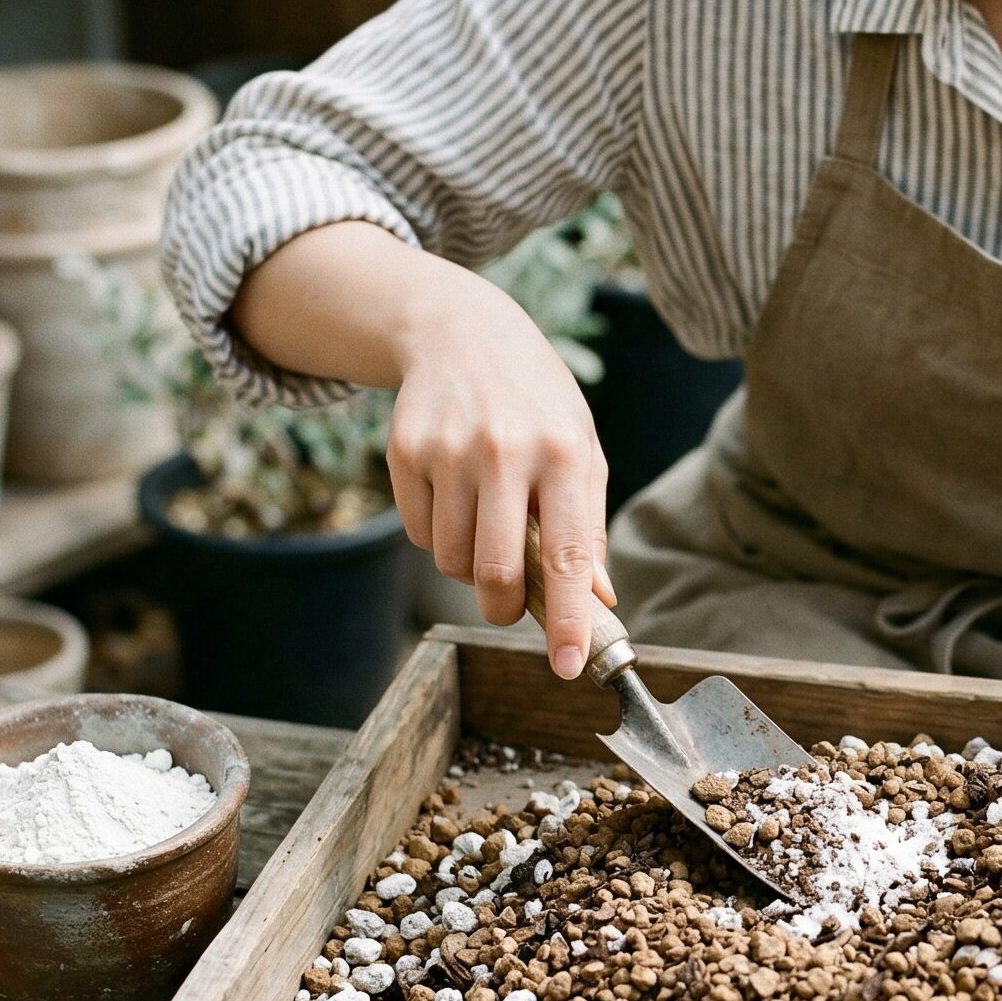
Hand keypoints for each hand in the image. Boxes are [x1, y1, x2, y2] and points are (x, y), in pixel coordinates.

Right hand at [384, 264, 613, 679]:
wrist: (462, 333)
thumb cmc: (537, 403)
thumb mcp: (581, 449)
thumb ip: (590, 525)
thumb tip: (597, 600)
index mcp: (563, 453)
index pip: (567, 555)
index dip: (567, 619)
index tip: (569, 667)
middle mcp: (504, 451)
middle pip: (494, 573)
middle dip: (502, 609)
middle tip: (509, 607)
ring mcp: (448, 451)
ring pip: (452, 560)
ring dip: (470, 567)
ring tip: (486, 523)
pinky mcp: (404, 452)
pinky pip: (420, 535)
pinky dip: (440, 536)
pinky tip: (455, 494)